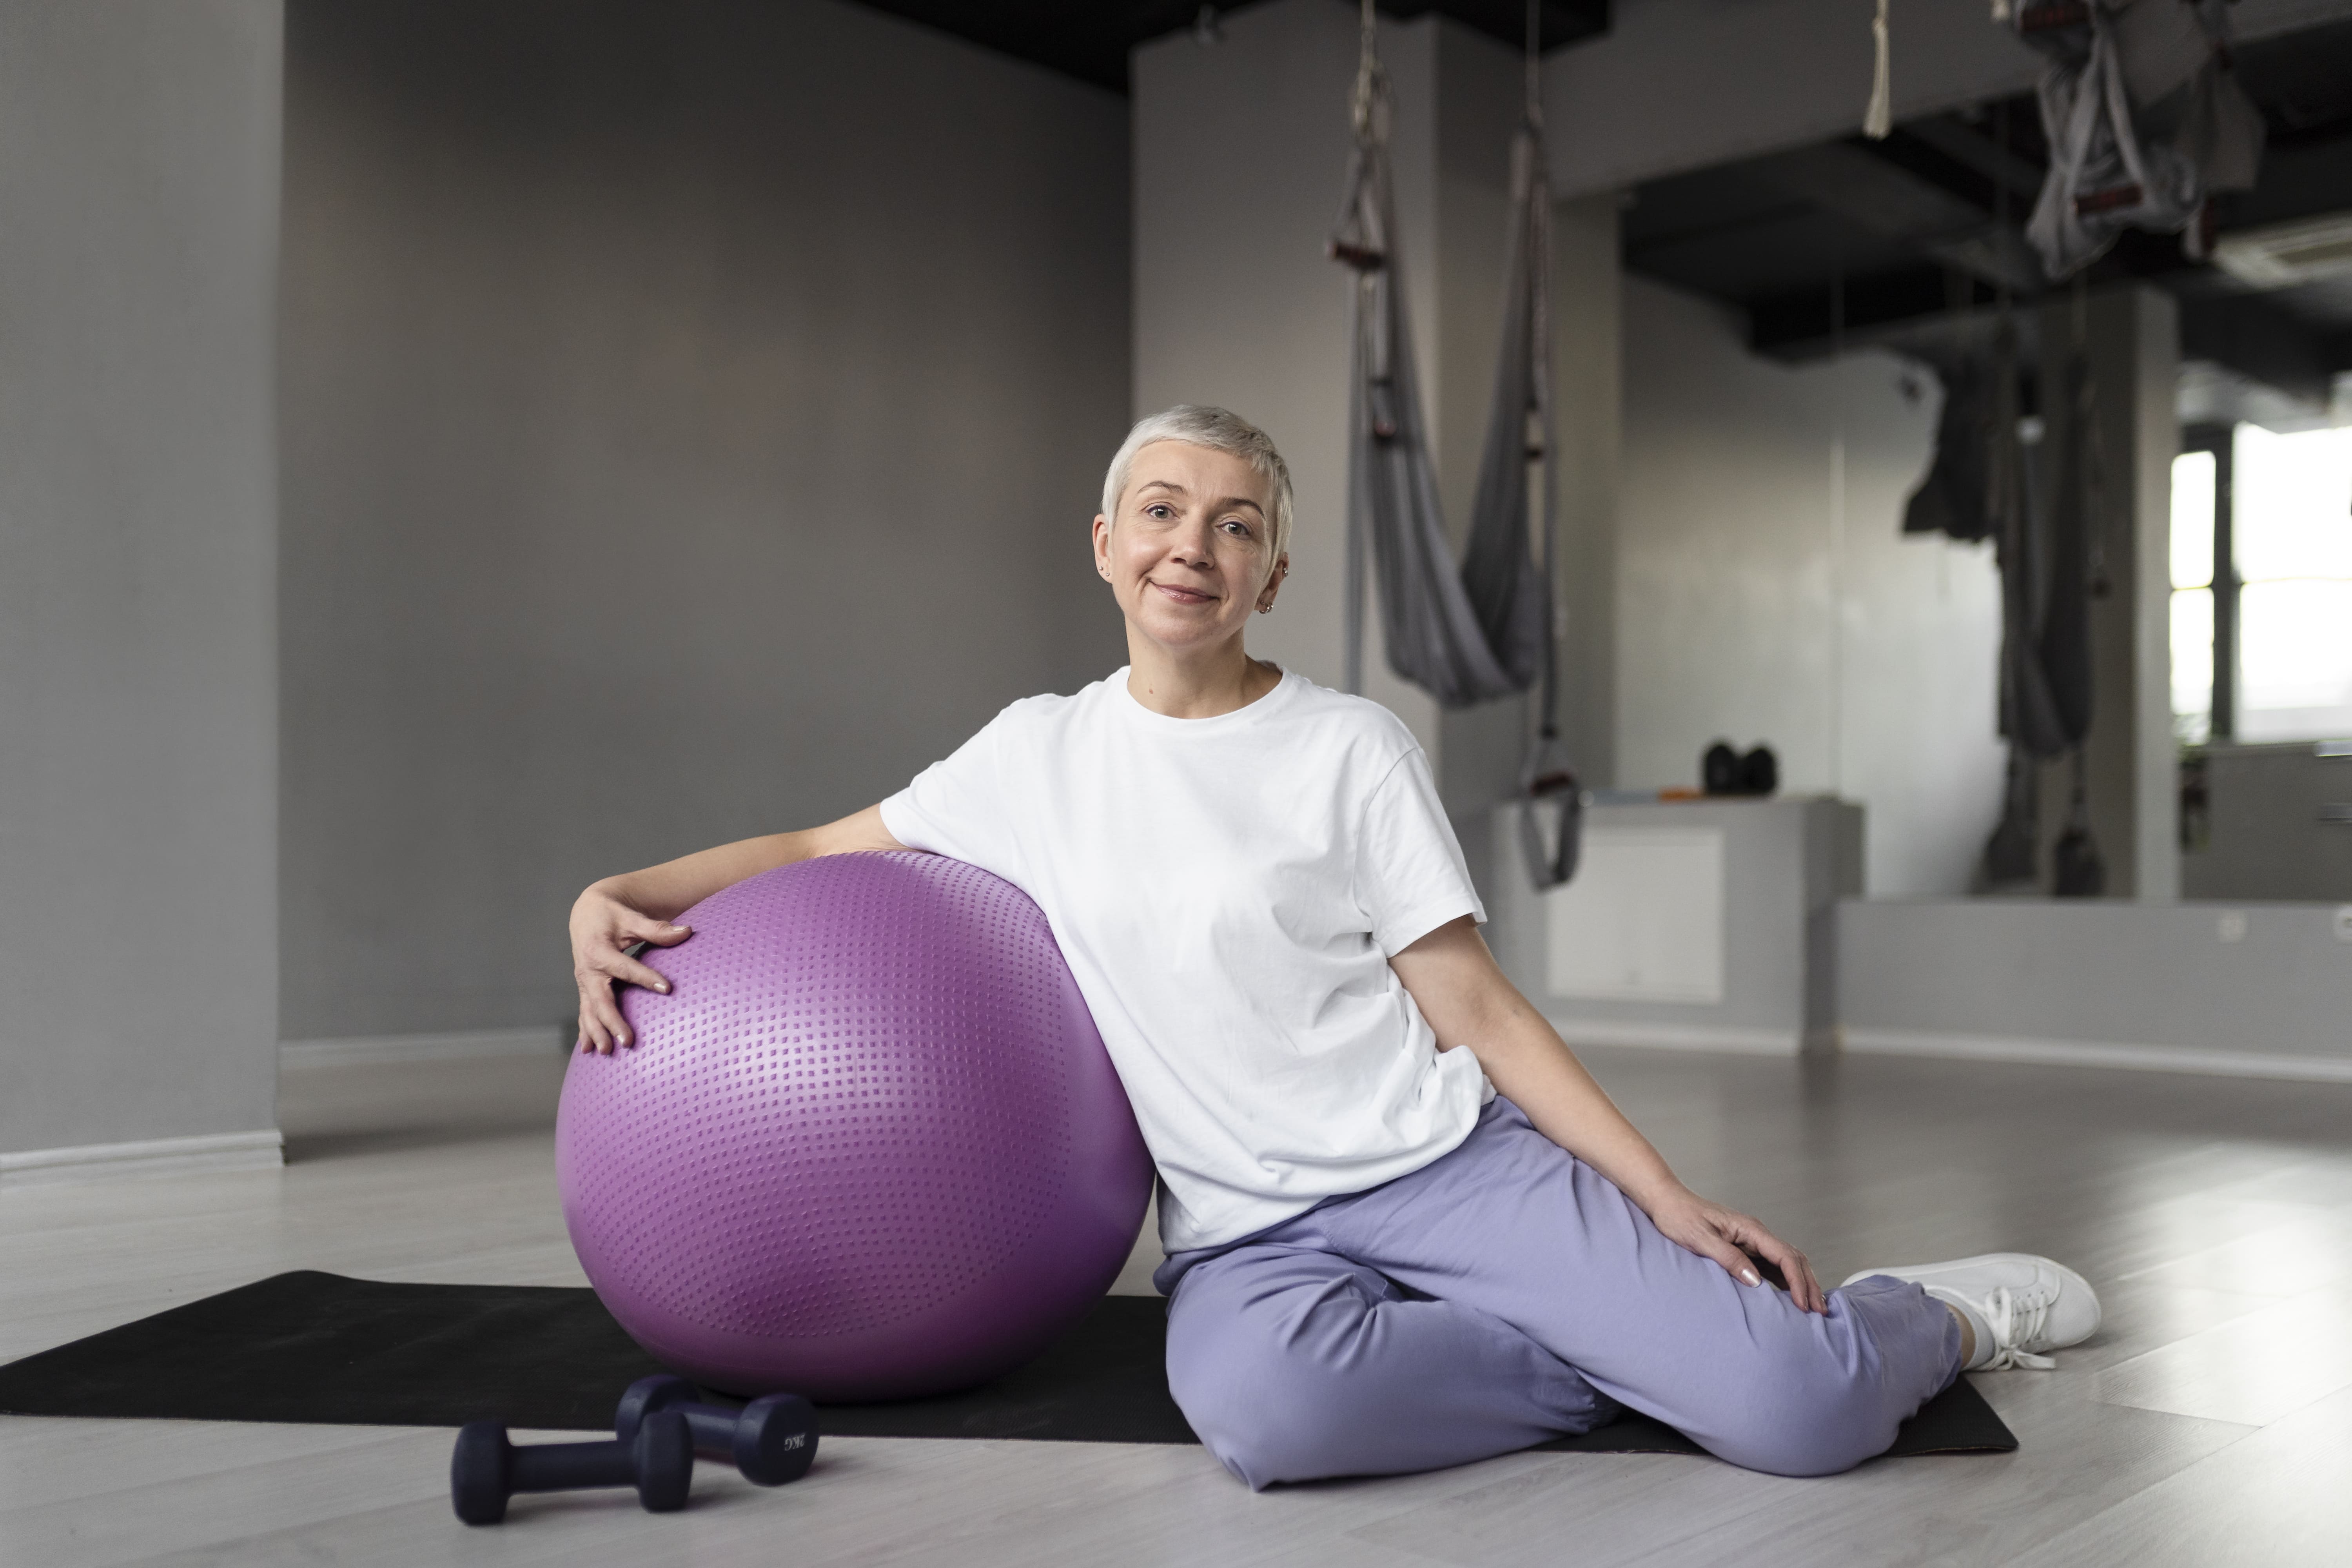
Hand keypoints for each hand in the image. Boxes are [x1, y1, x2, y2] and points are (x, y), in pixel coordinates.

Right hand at [570, 883, 693, 1053]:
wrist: (585, 914)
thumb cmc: (611, 915)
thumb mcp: (631, 917)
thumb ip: (656, 929)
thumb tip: (687, 931)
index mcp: (599, 950)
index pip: (625, 967)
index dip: (645, 978)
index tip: (667, 989)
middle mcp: (588, 970)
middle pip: (601, 999)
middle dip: (613, 1022)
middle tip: (628, 1041)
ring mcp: (584, 982)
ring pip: (589, 1011)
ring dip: (597, 1032)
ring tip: (607, 1052)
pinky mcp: (585, 989)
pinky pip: (584, 1012)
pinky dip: (586, 1031)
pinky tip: (589, 1050)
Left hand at [1640, 1187, 1825, 1313]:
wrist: (1666, 1202)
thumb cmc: (1679, 1217)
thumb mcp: (1700, 1239)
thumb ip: (1728, 1258)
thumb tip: (1756, 1281)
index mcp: (1750, 1229)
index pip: (1785, 1256)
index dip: (1798, 1281)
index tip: (1804, 1304)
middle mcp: (1756, 1233)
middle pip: (1794, 1259)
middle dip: (1808, 1285)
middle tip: (1819, 1312)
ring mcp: (1751, 1241)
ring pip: (1787, 1262)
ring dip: (1801, 1283)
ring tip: (1811, 1309)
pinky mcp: (1744, 1248)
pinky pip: (1772, 1266)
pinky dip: (1785, 1282)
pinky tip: (1789, 1298)